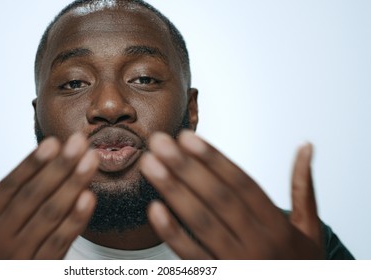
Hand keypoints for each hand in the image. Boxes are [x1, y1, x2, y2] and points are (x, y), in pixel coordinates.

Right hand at [0, 133, 98, 258]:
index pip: (10, 186)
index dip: (32, 163)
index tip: (53, 142)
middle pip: (34, 196)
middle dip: (59, 166)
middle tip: (79, 142)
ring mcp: (19, 256)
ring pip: (50, 215)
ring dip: (73, 185)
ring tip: (90, 160)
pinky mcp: (39, 270)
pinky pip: (60, 242)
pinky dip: (75, 220)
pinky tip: (89, 197)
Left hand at [140, 131, 322, 258]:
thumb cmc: (299, 263)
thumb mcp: (309, 228)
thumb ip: (303, 187)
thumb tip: (306, 147)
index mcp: (278, 226)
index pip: (241, 184)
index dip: (213, 159)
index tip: (187, 137)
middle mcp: (258, 243)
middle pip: (217, 198)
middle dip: (185, 167)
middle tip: (160, 142)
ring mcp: (237, 263)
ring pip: (201, 222)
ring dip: (172, 190)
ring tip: (150, 164)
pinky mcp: (220, 277)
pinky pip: (191, 256)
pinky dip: (171, 233)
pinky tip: (153, 209)